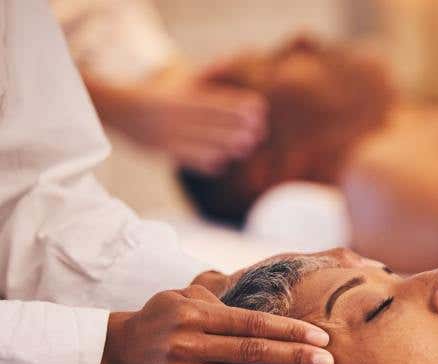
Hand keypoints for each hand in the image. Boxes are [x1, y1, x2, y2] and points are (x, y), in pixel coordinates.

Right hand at [95, 284, 332, 363]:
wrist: (114, 355)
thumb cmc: (162, 320)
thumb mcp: (184, 297)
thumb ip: (222, 296)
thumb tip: (268, 297)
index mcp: (195, 315)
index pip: (253, 324)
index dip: (290, 332)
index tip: (320, 338)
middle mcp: (188, 344)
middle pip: (256, 353)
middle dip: (296, 357)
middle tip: (328, 362)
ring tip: (218, 359)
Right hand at [99, 71, 266, 173]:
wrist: (113, 107)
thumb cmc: (154, 93)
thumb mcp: (175, 80)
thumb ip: (202, 77)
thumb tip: (228, 60)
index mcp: (178, 95)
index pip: (212, 99)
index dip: (237, 104)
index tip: (259, 108)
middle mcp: (172, 113)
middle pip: (208, 120)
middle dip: (235, 126)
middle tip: (260, 131)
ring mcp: (164, 132)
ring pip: (198, 139)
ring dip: (223, 144)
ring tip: (246, 147)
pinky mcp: (158, 149)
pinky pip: (182, 157)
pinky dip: (201, 162)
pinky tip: (221, 165)